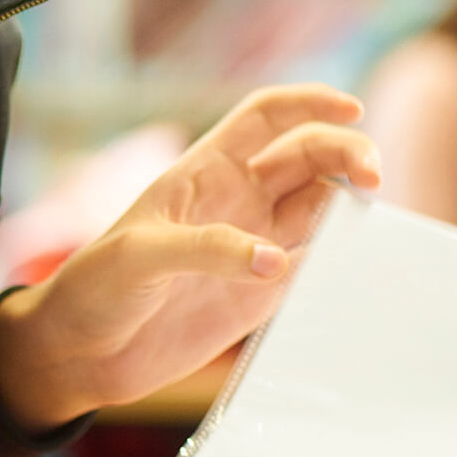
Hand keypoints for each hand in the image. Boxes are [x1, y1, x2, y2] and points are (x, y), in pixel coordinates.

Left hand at [0, 84, 379, 431]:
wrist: (82, 352)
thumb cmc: (95, 287)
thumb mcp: (140, 256)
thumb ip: (206, 249)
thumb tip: (273, 260)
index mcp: (205, 170)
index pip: (266, 117)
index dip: (309, 104)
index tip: (350, 110)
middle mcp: (237, 200)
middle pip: (308, 157)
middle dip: (346, 154)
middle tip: (373, 177)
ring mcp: (254, 245)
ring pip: (321, 207)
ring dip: (350, 205)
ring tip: (369, 218)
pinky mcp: (262, 294)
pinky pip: (314, 264)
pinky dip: (340, 257)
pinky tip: (357, 260)